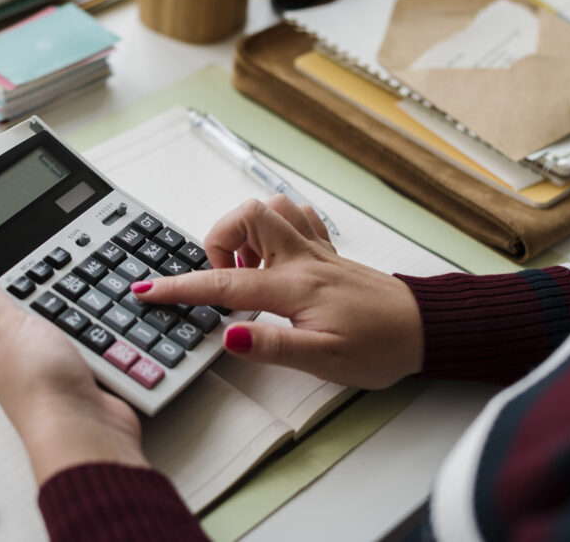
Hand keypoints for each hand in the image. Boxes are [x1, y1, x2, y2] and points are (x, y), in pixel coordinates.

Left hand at [0, 258, 147, 485]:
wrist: (84, 432)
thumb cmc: (41, 386)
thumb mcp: (8, 324)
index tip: (11, 267)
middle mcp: (23, 363)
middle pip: (31, 321)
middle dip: (47, 301)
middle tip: (60, 279)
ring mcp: (55, 375)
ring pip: (67, 336)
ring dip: (80, 323)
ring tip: (88, 305)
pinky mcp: (86, 385)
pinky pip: (94, 355)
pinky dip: (103, 346)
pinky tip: (108, 339)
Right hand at [131, 195, 423, 388]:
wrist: (424, 329)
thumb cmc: (380, 347)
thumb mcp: (325, 361)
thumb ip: (274, 346)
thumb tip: (229, 335)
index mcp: (294, 287)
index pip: (223, 283)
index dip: (179, 289)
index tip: (146, 292)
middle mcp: (302, 258)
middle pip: (246, 216)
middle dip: (217, 239)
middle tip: (221, 278)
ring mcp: (315, 249)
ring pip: (270, 208)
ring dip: (247, 231)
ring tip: (247, 268)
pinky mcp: (327, 250)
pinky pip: (296, 216)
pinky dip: (275, 225)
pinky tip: (275, 254)